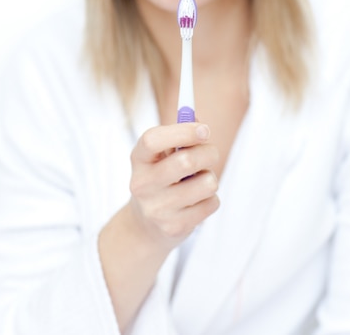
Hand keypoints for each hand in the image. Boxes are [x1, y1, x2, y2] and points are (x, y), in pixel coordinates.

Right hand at [129, 122, 219, 249]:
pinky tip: (197, 202)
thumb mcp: (162, 155)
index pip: (153, 140)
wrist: (145, 226)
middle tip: (210, 153)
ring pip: (206, 183)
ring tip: (199, 182)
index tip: (204, 129)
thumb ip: (180, 135)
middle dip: (208, 152)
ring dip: (210, 178)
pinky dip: (211, 199)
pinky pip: (211, 203)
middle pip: (186, 161)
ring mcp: (157, 208)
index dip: (182, 131)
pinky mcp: (174, 227)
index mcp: (138, 159)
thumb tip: (199, 122)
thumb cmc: (161, 178)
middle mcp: (142, 184)